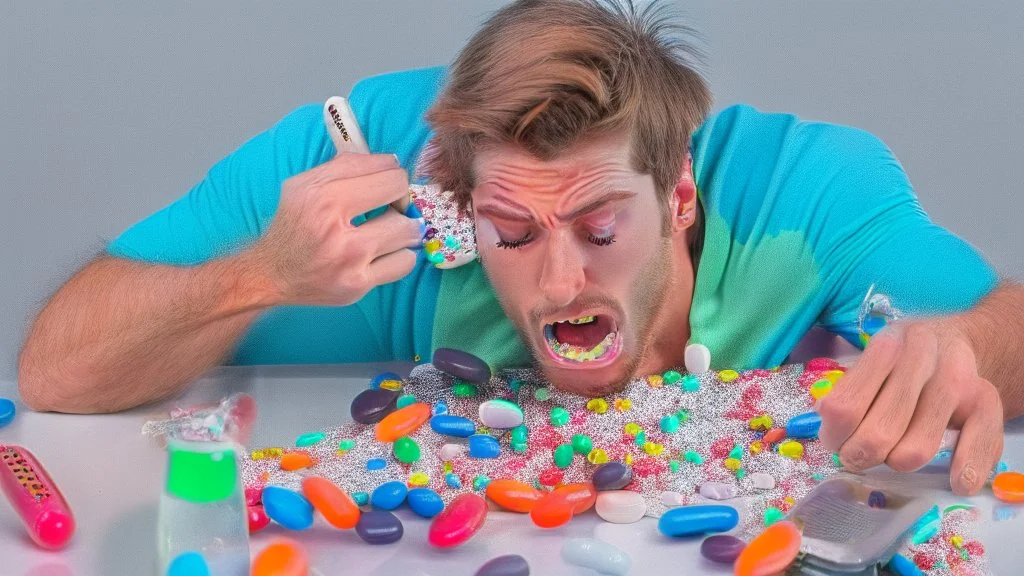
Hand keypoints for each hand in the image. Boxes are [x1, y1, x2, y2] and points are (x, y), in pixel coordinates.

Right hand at [252, 152, 422, 305]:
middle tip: (391, 209)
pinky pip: (404, 263)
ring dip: (403, 229)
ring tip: (387, 232)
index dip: (393, 176)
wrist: (271, 274)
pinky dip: (400, 255)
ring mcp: (349, 260)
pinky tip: (384, 253)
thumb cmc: (293, 225)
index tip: (388, 186)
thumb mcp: (306, 184)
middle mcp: (335, 229)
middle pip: (402, 200)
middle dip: (401, 202)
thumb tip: (390, 161)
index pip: (389, 173)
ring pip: (408, 233)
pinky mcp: (357, 285)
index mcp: (323, 196)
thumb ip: (346, 166)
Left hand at [817, 319, 1003, 494]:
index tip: (836, 441)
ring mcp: (957, 380)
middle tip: (858, 454)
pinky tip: (956, 481)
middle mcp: (922, 359)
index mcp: (885, 347)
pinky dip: (966, 472)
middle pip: (878, 435)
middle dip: (860, 455)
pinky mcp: (987, 400)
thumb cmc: (900, 360)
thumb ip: (846, 390)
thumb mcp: (868, 361)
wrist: (952, 341)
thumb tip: (827, 420)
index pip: (844, 409)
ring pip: (916, 449)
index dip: (834, 437)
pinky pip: (979, 446)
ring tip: (892, 452)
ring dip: (897, 462)